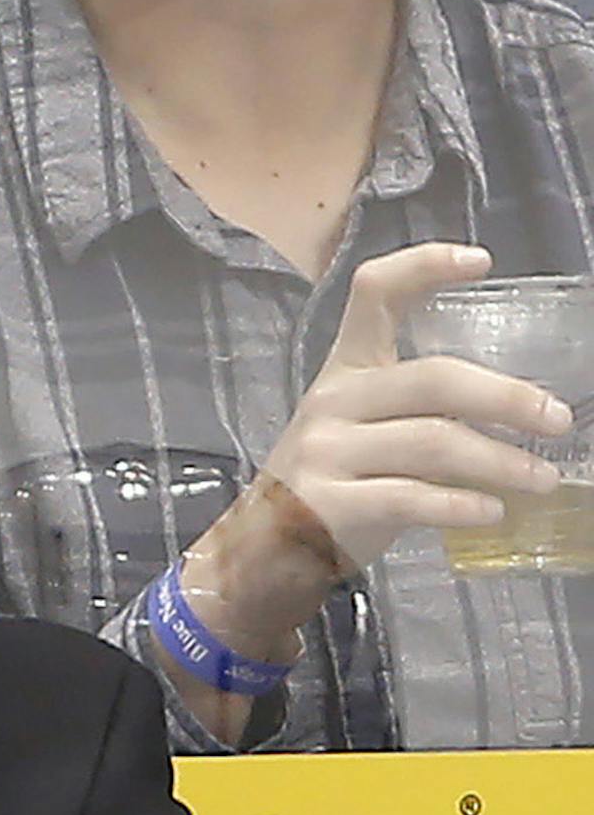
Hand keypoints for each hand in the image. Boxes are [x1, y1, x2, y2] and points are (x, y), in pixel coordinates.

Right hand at [185, 241, 572, 648]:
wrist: (259, 550)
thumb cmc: (329, 482)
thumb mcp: (362, 432)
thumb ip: (420, 413)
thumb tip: (519, 412)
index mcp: (345, 370)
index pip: (375, 295)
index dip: (424, 267)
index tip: (482, 263)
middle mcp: (332, 402)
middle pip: (433, 379)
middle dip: (505, 398)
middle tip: (556, 420)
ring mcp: (325, 452)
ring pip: (432, 442)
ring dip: (500, 462)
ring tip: (542, 478)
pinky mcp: (326, 504)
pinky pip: (408, 497)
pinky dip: (459, 505)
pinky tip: (491, 511)